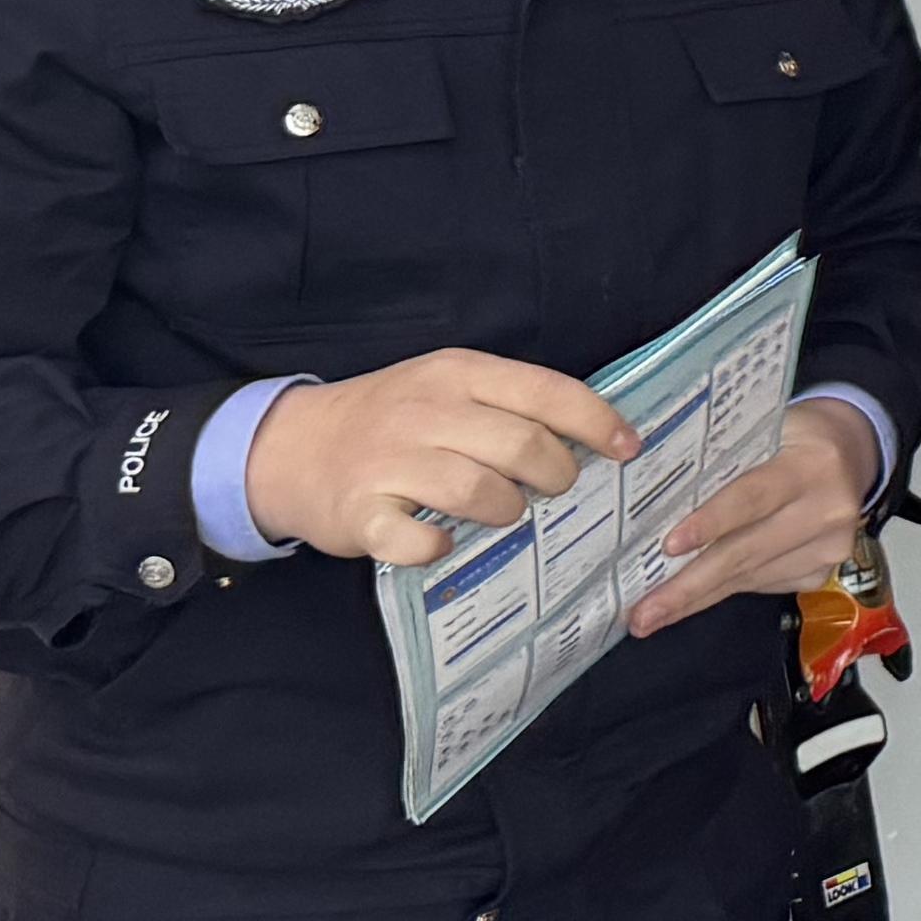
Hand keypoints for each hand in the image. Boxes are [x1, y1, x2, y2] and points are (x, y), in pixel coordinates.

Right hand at [242, 348, 640, 567]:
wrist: (291, 446)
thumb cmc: (391, 420)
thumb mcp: (447, 388)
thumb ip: (508, 403)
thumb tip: (594, 435)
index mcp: (457, 373)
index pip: (545, 391)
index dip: (596, 421)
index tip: (629, 448)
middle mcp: (425, 410)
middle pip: (520, 445)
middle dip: (556, 473)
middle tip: (557, 487)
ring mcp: (389, 462)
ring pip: (477, 491)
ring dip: (507, 510)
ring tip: (506, 513)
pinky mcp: (360, 511)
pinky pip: (416, 540)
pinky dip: (439, 547)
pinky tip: (444, 542)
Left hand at [633, 398, 883, 635]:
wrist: (852, 452)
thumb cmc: (793, 436)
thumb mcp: (765, 428)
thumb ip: (726, 457)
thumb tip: (657, 501)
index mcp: (810, 464)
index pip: (754, 496)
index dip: (711, 522)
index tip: (668, 548)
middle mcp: (828, 510)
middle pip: (747, 551)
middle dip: (689, 585)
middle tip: (643, 612)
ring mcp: (829, 547)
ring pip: (749, 578)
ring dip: (696, 598)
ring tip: (650, 615)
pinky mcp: (822, 571)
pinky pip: (761, 585)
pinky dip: (722, 592)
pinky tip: (689, 601)